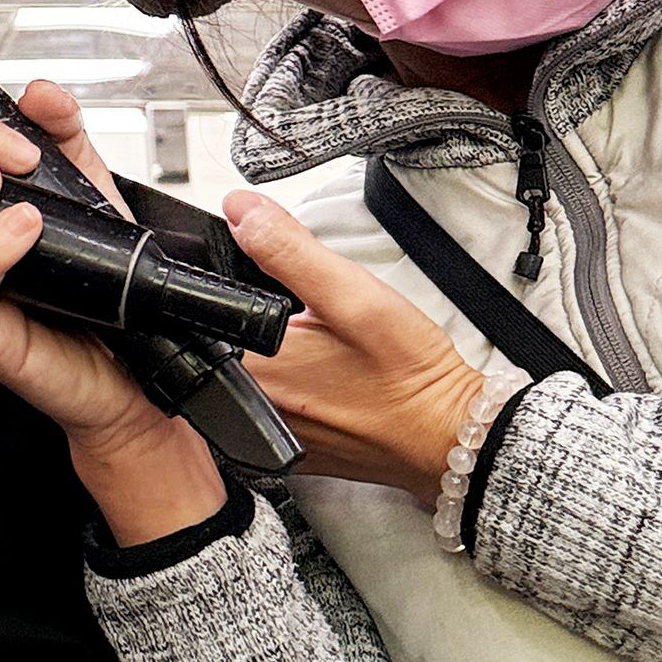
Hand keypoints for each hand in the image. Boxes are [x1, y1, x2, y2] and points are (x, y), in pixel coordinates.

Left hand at [229, 190, 484, 506]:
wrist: (455, 437)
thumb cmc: (412, 374)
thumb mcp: (354, 296)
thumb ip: (288, 251)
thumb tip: (241, 210)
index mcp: (252, 370)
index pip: (206, 317)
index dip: (231, 296)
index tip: (278, 300)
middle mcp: (251, 409)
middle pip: (226, 345)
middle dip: (259, 327)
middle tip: (315, 329)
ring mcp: (269, 437)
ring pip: (250, 377)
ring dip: (275, 360)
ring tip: (325, 357)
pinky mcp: (292, 452)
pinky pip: (275, 408)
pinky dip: (294, 391)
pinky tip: (327, 383)